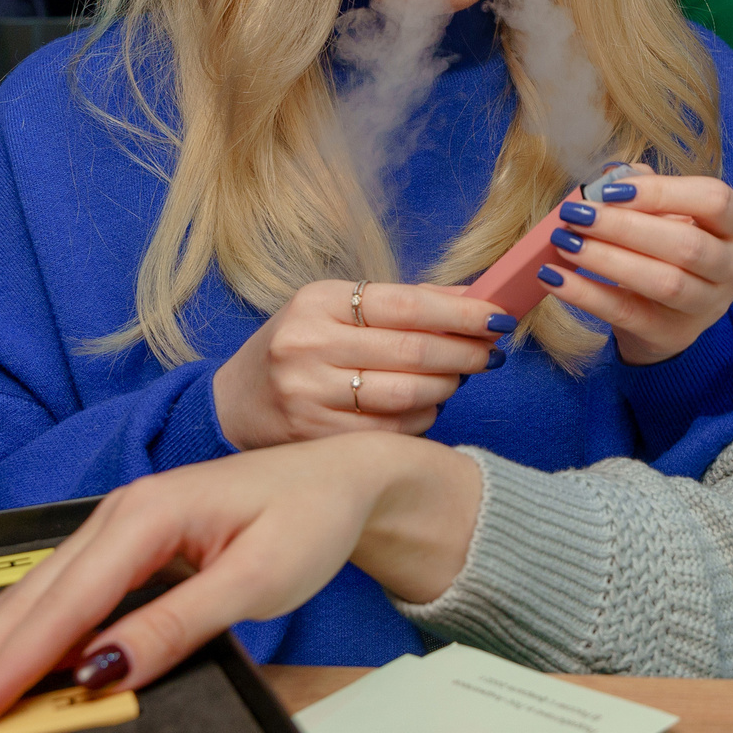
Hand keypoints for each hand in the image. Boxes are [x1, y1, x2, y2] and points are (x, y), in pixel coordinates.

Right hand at [0, 435, 481, 732]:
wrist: (344, 474)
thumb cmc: (310, 517)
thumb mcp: (258, 576)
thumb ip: (179, 622)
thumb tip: (102, 670)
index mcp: (146, 516)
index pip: (64, 607)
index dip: (8, 667)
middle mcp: (117, 515)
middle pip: (27, 601)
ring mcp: (114, 526)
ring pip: (29, 596)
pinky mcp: (121, 543)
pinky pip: (52, 592)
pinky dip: (7, 629)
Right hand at [213, 279, 509, 447]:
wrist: (234, 405)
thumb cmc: (300, 348)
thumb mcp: (338, 310)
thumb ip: (405, 302)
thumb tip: (475, 294)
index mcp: (318, 302)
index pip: (407, 304)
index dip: (461, 312)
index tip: (498, 317)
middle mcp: (307, 346)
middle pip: (412, 351)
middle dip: (465, 351)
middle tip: (491, 352)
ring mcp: (308, 395)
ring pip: (407, 395)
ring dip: (447, 386)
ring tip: (460, 376)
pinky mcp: (314, 438)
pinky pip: (391, 431)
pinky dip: (422, 419)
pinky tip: (427, 407)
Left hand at [539, 172, 732, 365]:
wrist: (669, 313)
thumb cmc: (668, 248)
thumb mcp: (669, 214)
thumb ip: (646, 190)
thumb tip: (610, 179)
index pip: (715, 201)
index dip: (664, 192)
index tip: (611, 189)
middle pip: (687, 245)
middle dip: (625, 227)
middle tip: (578, 215)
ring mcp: (707, 307)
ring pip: (663, 282)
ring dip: (607, 259)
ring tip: (565, 242)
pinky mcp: (670, 334)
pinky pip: (625, 313)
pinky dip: (586, 294)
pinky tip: (555, 277)